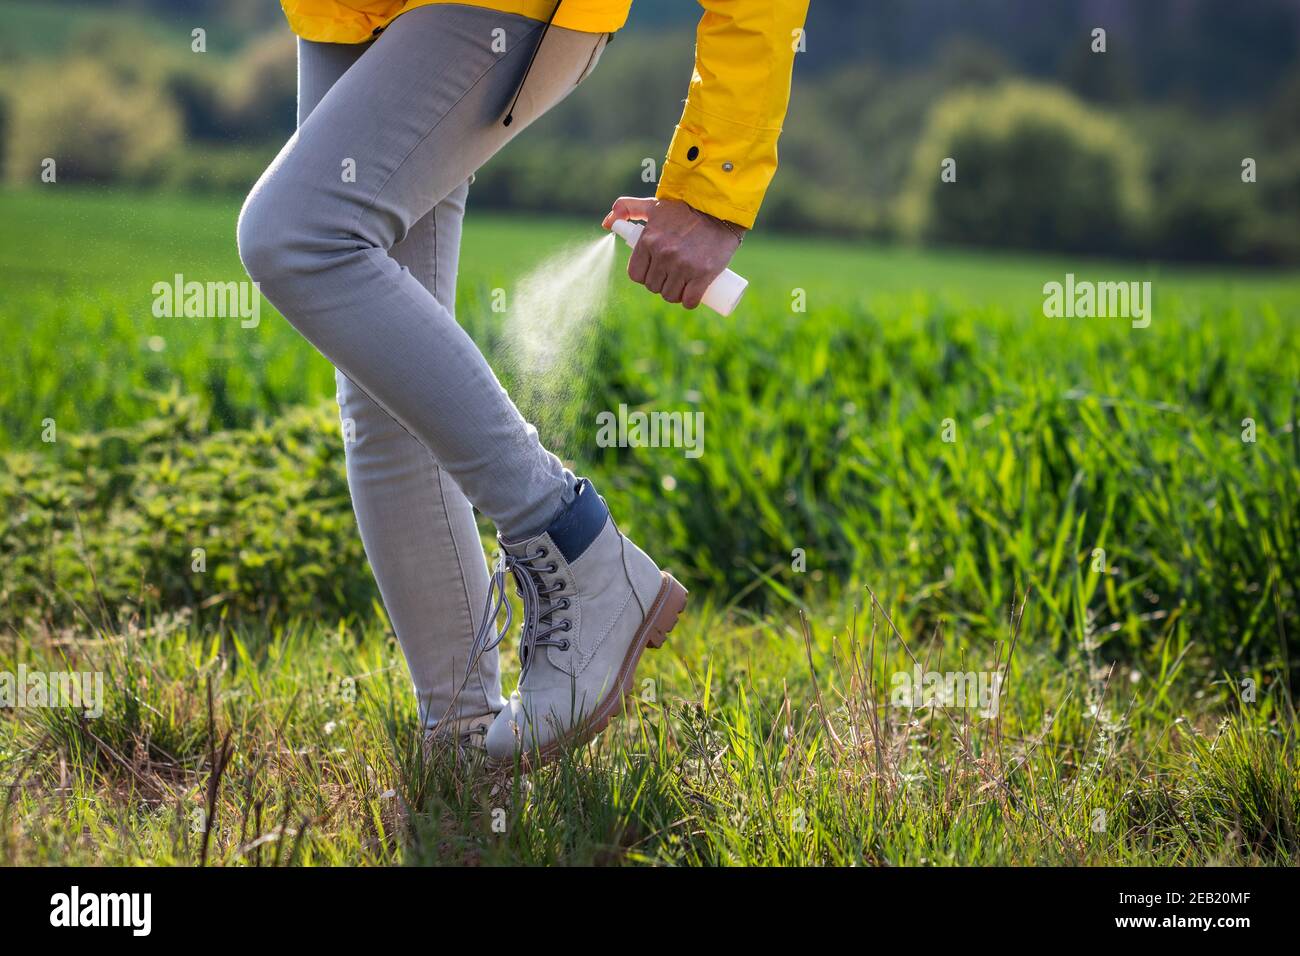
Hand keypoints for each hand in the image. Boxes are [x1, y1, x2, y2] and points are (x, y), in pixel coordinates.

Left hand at [602, 197, 743, 308]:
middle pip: (653, 287)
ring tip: (683, 285)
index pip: (636, 274)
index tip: (656, 271)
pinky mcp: (703, 274)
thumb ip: (627, 208)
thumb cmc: (685, 208)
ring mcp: (683, 265)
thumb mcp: (654, 206)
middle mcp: (663, 254)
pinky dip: (690, 302)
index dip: (645, 276)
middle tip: (673, 277)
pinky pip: (689, 300)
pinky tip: (693, 296)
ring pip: (670, 296)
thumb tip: (606, 224)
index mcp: (648, 240)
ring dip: (675, 296)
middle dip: (661, 285)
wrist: (720, 209)